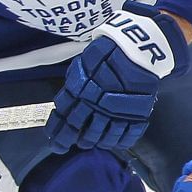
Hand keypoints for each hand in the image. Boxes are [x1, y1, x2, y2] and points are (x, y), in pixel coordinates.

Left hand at [46, 5, 189, 152]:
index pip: (64, 118)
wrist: (137, 48)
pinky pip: (127, 136)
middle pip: (81, 132)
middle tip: (70, 144)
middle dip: (72, 140)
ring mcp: (117, 113)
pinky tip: (115, 141)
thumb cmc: (107, 52)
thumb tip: (65, 103)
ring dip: (95, 142)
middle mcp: (96, 107)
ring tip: (92, 143)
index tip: (55, 142)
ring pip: (103, 138)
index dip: (57, 133)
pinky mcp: (136, 115)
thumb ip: (73, 86)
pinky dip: (120, 141)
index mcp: (80, 93)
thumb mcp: (82, 65)